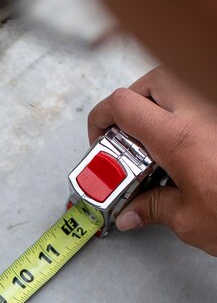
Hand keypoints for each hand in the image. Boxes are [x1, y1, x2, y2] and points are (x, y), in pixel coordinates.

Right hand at [88, 67, 216, 255]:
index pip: (122, 105)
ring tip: (158, 145)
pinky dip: (188, 118)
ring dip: (162, 107)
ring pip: (181, 86)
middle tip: (128, 141)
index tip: (99, 143)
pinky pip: (203, 105)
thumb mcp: (190, 220)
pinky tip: (190, 149)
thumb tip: (133, 213)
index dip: (101, 120)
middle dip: (132, 107)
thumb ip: (154, 209)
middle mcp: (201, 113)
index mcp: (178, 137)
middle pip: (152, 82)